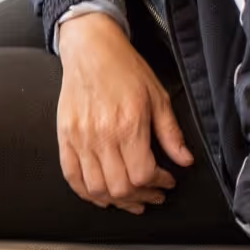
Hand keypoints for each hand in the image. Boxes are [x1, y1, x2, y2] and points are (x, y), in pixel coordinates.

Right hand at [55, 13, 192, 211]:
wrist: (90, 49)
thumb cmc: (124, 69)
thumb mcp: (158, 97)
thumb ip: (171, 133)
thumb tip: (185, 160)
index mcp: (128, 125)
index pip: (142, 174)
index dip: (158, 185)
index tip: (167, 182)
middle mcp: (101, 135)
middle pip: (119, 187)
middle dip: (140, 197)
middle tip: (152, 195)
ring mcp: (79, 137)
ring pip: (95, 187)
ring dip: (115, 200)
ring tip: (129, 198)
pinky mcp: (64, 136)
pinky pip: (70, 175)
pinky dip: (85, 192)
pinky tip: (100, 193)